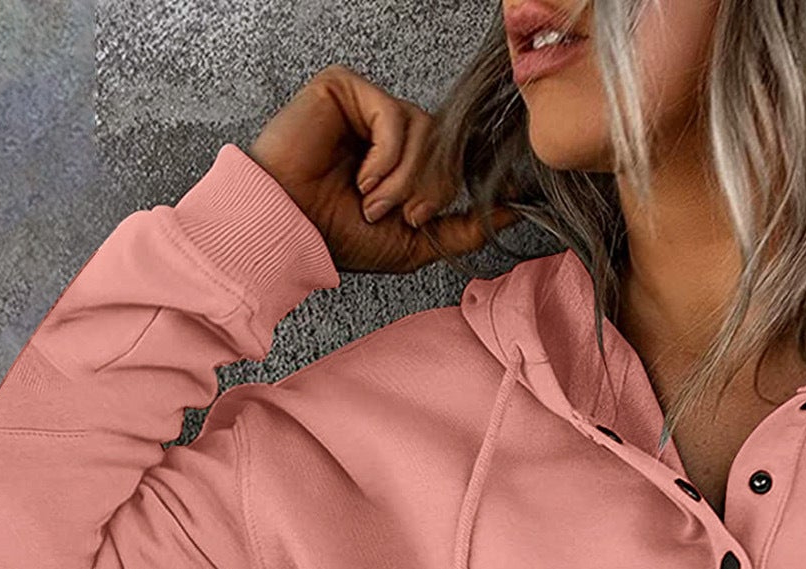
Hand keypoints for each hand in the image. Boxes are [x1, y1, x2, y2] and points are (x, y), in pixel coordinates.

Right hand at [247, 63, 521, 275]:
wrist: (289, 229)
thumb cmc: (338, 237)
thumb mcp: (415, 243)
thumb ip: (462, 227)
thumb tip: (515, 211)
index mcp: (402, 159)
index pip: (452, 157)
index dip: (455, 184)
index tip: (446, 211)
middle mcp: (387, 129)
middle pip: (445, 145)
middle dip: (429, 189)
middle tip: (400, 214)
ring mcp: (367, 104)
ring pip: (426, 131)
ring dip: (405, 179)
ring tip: (372, 201)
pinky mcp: (345, 88)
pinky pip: (394, 116)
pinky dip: (385, 158)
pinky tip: (362, 178)